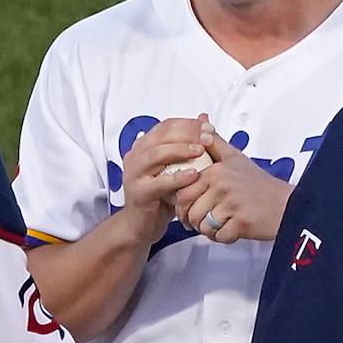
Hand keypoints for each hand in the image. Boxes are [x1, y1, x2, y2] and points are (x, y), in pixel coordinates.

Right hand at [118, 116, 214, 242]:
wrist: (142, 225)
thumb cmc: (161, 195)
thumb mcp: (176, 167)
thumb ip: (188, 144)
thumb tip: (204, 117)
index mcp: (144, 146)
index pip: (166, 126)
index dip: (188, 124)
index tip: (209, 127)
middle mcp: (135, 156)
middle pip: (161, 136)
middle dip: (187, 133)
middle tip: (208, 137)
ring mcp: (134, 174)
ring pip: (157, 154)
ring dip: (181, 150)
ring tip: (201, 151)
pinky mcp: (139, 193)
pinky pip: (159, 182)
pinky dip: (178, 177)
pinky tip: (194, 175)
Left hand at [176, 129, 290, 243]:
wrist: (285, 203)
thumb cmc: (259, 183)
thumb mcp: (235, 157)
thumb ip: (215, 143)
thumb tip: (202, 123)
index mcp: (215, 171)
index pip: (183, 192)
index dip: (183, 205)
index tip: (189, 209)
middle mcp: (222, 186)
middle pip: (190, 211)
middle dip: (193, 221)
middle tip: (201, 222)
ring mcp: (231, 205)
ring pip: (203, 226)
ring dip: (208, 231)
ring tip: (218, 225)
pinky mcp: (241, 222)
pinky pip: (219, 237)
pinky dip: (223, 238)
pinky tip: (231, 230)